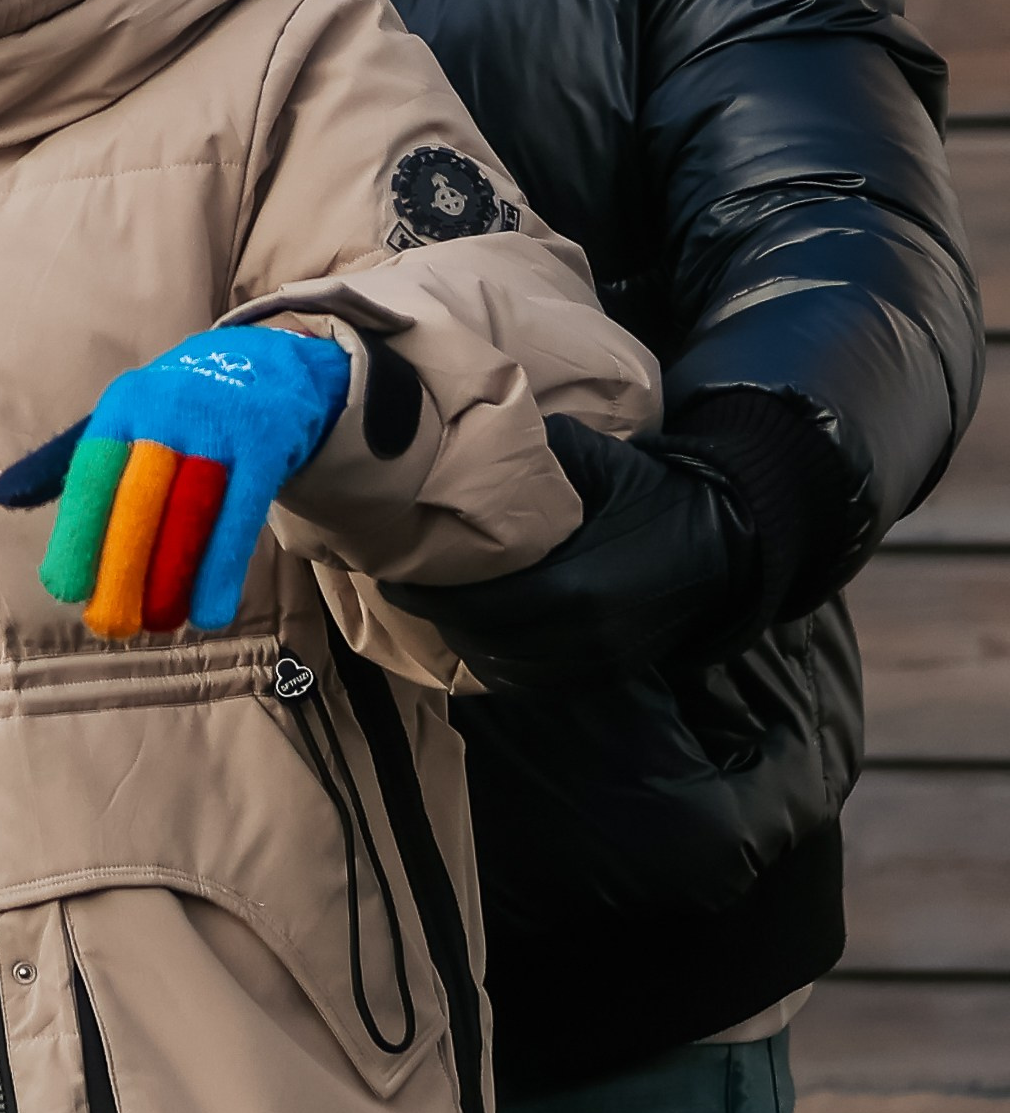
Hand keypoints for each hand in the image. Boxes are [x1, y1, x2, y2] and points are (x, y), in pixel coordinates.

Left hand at [0, 327, 351, 640]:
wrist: (266, 361)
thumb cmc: (176, 408)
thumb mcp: (122, 417)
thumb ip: (64, 460)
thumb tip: (0, 496)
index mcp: (123, 405)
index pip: (92, 472)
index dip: (78, 531)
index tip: (65, 590)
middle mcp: (168, 409)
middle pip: (139, 498)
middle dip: (122, 566)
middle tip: (110, 625)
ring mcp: (220, 425)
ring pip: (192, 510)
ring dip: (174, 575)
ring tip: (161, 623)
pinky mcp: (265, 443)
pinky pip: (242, 513)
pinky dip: (224, 567)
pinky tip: (211, 613)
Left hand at [381, 411, 764, 688]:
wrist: (723, 542)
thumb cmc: (650, 491)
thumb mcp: (593, 458)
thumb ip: (533, 456)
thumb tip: (465, 434)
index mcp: (575, 586)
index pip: (477, 602)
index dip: (426, 591)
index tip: (388, 568)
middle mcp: (580, 637)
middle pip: (480, 636)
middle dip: (434, 612)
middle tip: (397, 581)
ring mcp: (592, 663)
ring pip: (500, 665)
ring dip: (460, 636)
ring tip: (429, 602)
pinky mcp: (601, 675)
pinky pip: (529, 678)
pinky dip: (495, 656)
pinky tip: (474, 626)